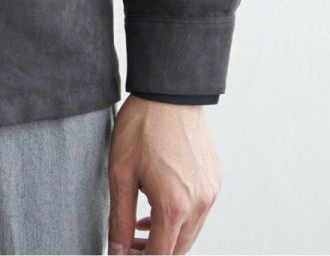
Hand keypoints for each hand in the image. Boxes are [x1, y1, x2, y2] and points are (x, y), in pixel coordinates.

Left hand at [106, 96, 222, 253]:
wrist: (170, 91)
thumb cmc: (142, 126)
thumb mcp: (121, 173)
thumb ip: (119, 218)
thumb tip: (116, 251)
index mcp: (174, 206)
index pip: (160, 255)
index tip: (123, 254)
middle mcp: (199, 203)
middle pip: (178, 249)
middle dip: (153, 252)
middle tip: (127, 243)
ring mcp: (210, 192)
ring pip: (190, 232)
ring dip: (166, 236)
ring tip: (139, 225)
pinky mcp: (213, 179)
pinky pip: (199, 211)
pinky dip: (180, 217)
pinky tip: (158, 204)